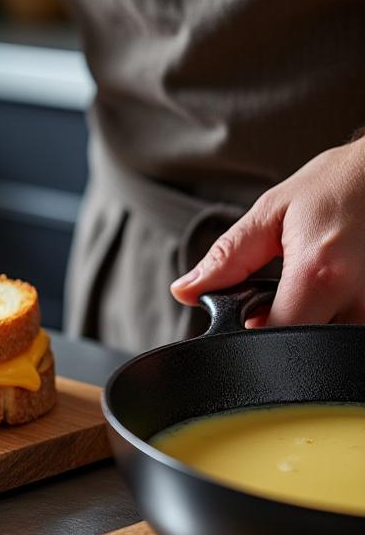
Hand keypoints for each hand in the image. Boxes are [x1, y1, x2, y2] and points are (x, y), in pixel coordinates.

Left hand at [171, 139, 364, 325]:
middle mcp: (356, 298)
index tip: (243, 315)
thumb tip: (186, 291)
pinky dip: (326, 318)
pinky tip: (324, 291)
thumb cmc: (336, 186)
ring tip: (306, 286)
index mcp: (319, 273)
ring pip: (324, 343)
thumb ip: (226, 258)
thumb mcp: (271, 213)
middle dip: (276, 329)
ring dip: (304, 322)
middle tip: (275, 295)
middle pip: (300, 348)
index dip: (247, 335)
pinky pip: (345, 329)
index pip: (272, 338)